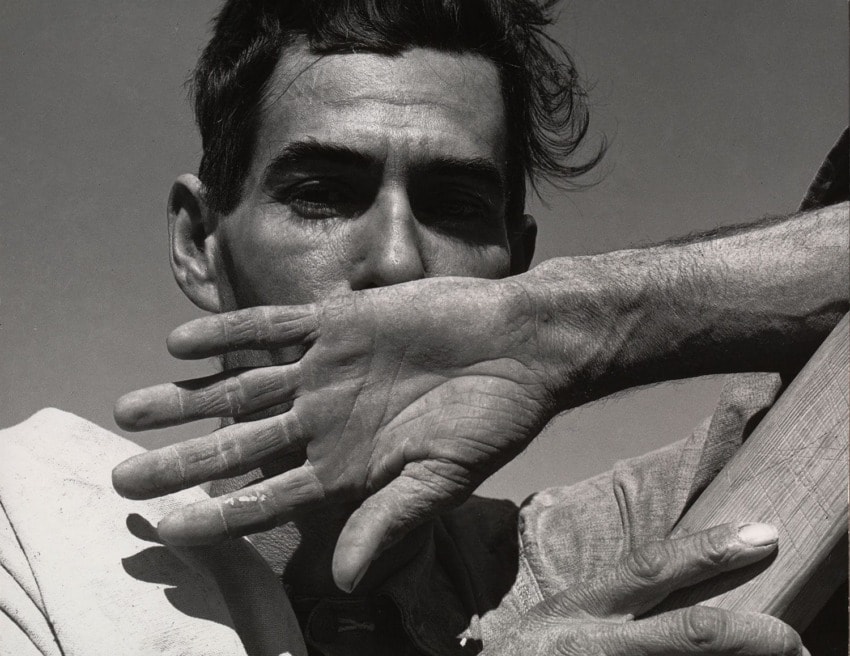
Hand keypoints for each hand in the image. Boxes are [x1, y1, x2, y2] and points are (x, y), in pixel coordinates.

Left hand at [113, 276, 575, 590]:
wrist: (521, 346)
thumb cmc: (491, 417)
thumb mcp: (443, 479)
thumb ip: (388, 521)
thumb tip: (343, 583)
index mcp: (346, 466)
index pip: (266, 498)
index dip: (215, 515)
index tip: (163, 530)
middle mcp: (324, 420)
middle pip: (237, 444)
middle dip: (180, 460)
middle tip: (120, 475)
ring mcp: (326, 370)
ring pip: (239, 387)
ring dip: (186, 398)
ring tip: (130, 411)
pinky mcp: (337, 322)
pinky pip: (271, 327)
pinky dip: (227, 333)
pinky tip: (180, 343)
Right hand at [483, 522, 807, 655]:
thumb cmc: (530, 653)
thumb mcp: (563, 614)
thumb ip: (612, 600)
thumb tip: (676, 576)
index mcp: (588, 604)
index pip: (653, 566)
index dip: (710, 549)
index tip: (762, 534)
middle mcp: (600, 641)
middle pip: (693, 631)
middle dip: (755, 635)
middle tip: (796, 642)